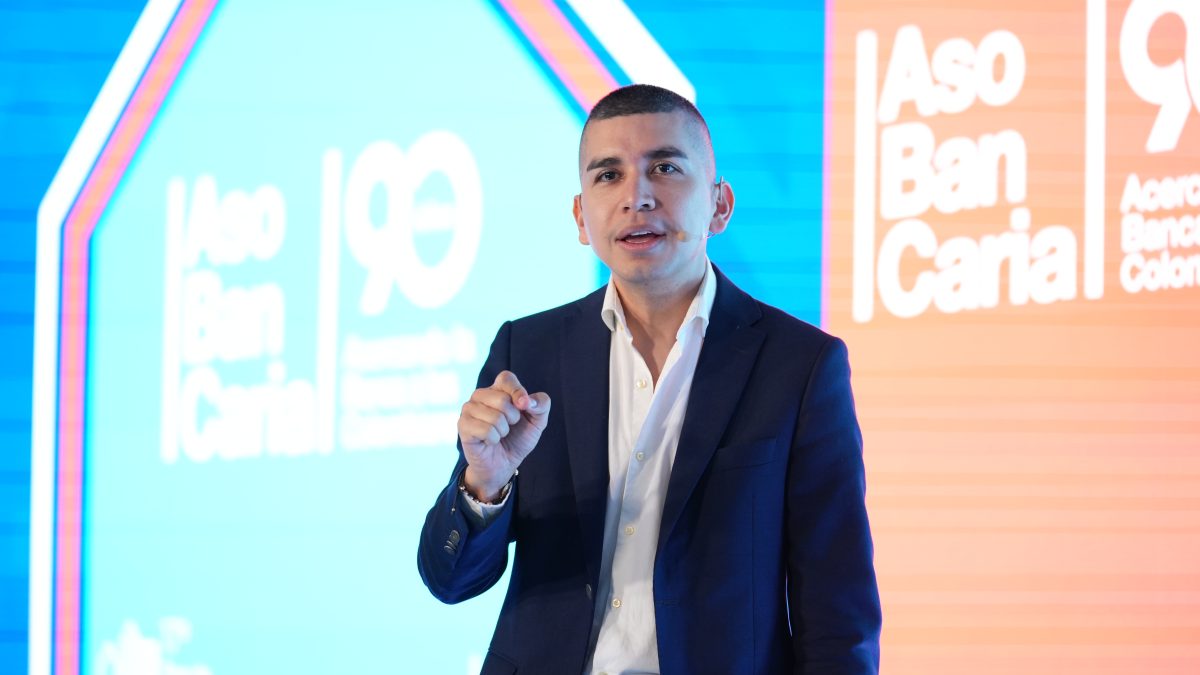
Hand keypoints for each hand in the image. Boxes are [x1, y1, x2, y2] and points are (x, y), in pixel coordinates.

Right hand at [457, 370, 550, 501]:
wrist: (504, 464)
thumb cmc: (518, 438)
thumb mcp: (538, 422)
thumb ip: (541, 405)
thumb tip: (528, 401)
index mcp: (498, 389)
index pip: (506, 378)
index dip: (518, 391)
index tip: (524, 406)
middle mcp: (480, 395)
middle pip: (502, 399)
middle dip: (513, 418)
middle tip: (509, 426)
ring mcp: (469, 409)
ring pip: (495, 416)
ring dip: (503, 431)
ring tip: (499, 434)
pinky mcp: (463, 425)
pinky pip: (486, 430)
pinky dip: (494, 439)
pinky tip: (489, 441)